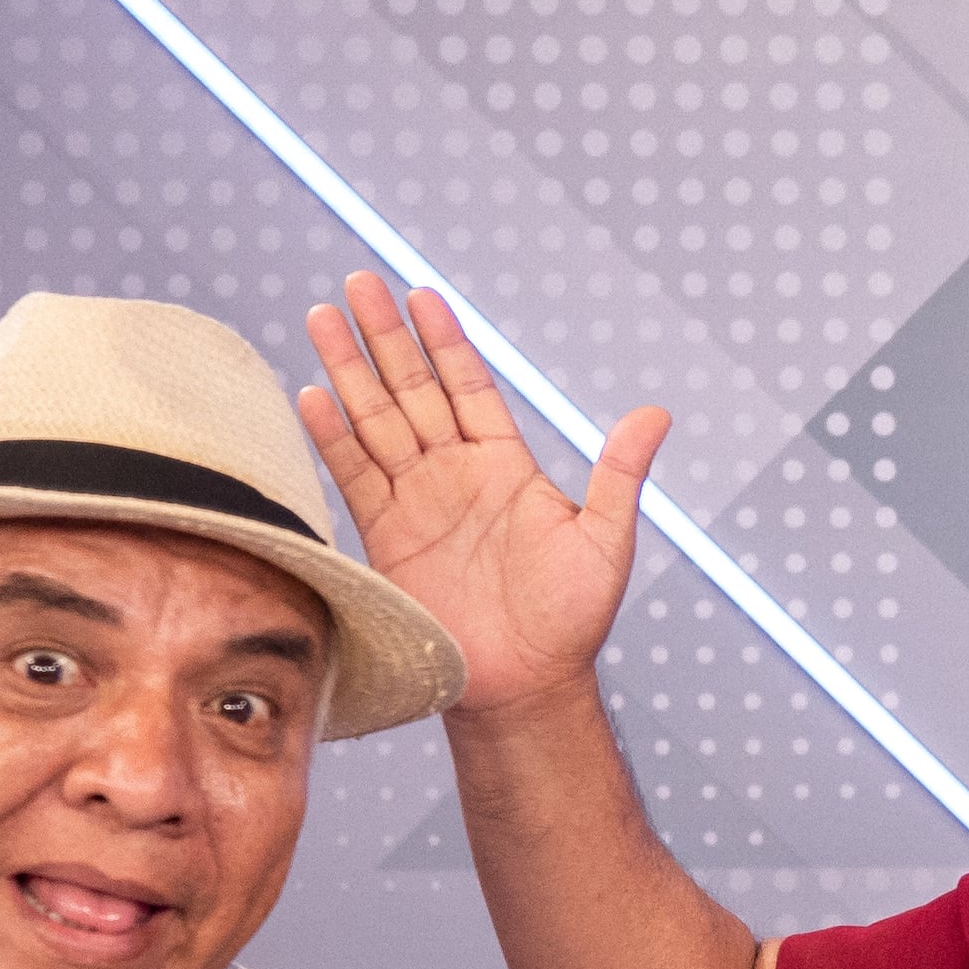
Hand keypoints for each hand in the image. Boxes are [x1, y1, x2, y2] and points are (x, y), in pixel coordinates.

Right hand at [296, 272, 666, 715]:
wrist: (525, 685)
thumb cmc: (572, 620)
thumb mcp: (606, 540)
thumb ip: (619, 475)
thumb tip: (656, 414)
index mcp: (506, 464)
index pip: (468, 385)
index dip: (445, 341)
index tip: (422, 294)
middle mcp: (456, 473)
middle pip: (413, 389)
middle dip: (385, 337)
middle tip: (359, 282)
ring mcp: (418, 502)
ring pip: (376, 421)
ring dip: (349, 371)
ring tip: (322, 318)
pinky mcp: (386, 538)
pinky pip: (354, 476)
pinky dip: (332, 437)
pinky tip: (312, 395)